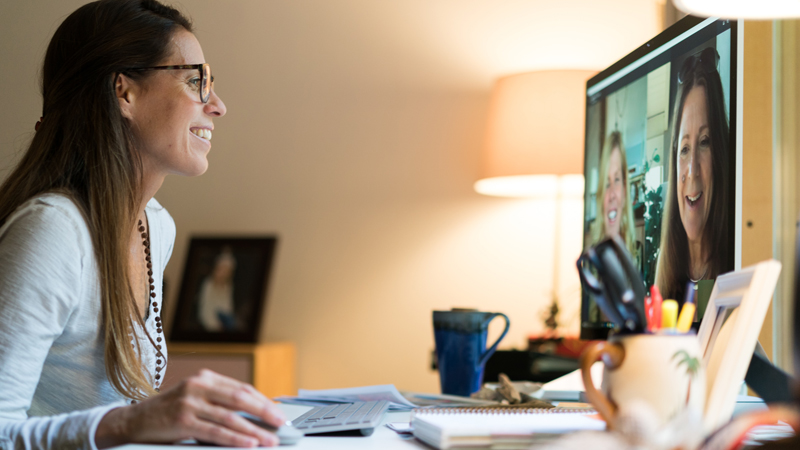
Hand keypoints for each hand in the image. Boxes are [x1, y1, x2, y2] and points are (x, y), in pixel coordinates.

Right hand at [95, 369, 286, 447]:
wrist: (133, 422)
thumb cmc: (169, 413)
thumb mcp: (195, 399)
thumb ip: (219, 402)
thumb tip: (254, 415)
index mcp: (205, 378)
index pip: (242, 388)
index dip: (263, 401)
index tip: (278, 412)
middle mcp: (198, 385)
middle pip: (240, 398)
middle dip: (265, 412)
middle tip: (281, 424)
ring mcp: (189, 402)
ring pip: (231, 417)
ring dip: (254, 430)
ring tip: (270, 440)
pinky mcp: (183, 421)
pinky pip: (215, 431)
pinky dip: (235, 438)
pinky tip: (249, 443)